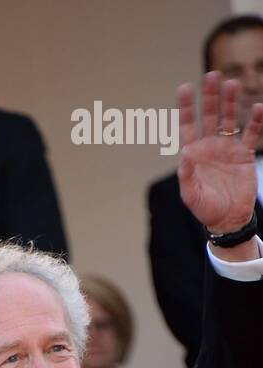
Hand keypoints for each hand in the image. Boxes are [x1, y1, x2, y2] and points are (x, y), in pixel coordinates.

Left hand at [177, 72, 262, 234]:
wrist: (228, 220)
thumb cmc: (206, 209)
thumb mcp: (191, 195)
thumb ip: (186, 175)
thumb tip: (184, 153)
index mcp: (194, 154)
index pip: (188, 125)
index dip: (186, 107)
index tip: (185, 88)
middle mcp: (210, 146)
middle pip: (210, 115)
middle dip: (210, 96)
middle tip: (212, 75)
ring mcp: (228, 148)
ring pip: (229, 119)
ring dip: (230, 101)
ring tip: (232, 83)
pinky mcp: (245, 154)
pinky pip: (251, 134)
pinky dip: (255, 121)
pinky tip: (258, 107)